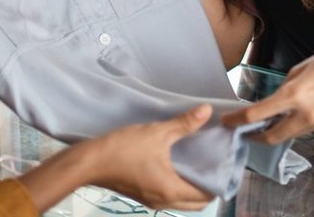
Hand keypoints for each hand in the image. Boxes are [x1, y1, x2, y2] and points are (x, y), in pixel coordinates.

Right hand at [83, 104, 213, 210]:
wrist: (88, 163)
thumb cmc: (123, 149)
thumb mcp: (157, 133)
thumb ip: (184, 124)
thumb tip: (207, 111)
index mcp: (172, 191)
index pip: (207, 195)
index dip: (218, 181)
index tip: (225, 163)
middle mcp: (164, 202)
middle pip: (197, 203)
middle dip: (208, 185)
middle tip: (214, 161)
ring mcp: (151, 201)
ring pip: (182, 201)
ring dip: (192, 186)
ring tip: (198, 161)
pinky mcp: (142, 195)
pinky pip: (168, 196)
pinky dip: (178, 185)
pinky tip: (176, 164)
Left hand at [220, 39, 313, 144]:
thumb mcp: (303, 67)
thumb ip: (287, 87)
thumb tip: (277, 99)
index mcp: (295, 94)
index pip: (257, 115)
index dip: (237, 120)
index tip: (226, 120)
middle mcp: (306, 114)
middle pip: (270, 136)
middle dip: (253, 135)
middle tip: (241, 129)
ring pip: (288, 134)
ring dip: (273, 131)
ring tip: (261, 122)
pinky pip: (303, 129)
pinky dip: (291, 125)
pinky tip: (287, 116)